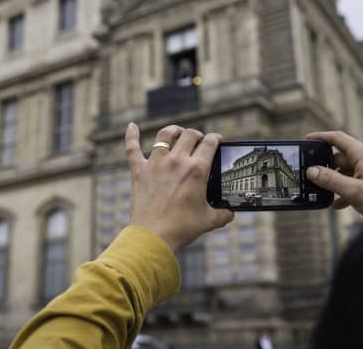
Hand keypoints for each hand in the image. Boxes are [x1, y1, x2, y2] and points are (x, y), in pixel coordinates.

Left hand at [125, 123, 233, 250]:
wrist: (153, 236)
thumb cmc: (182, 228)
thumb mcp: (209, 221)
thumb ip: (223, 214)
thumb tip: (231, 212)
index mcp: (197, 170)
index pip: (210, 143)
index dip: (216, 138)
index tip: (217, 139)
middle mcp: (177, 161)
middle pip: (189, 134)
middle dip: (197, 134)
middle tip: (199, 140)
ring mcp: (156, 164)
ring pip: (165, 135)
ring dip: (173, 130)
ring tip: (177, 132)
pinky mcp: (139, 171)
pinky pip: (132, 148)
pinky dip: (131, 135)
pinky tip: (132, 126)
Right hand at [305, 131, 362, 216]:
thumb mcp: (352, 191)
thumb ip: (330, 180)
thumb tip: (312, 171)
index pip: (338, 138)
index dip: (321, 137)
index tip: (307, 140)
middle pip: (341, 157)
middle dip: (328, 170)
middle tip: (315, 181)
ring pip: (349, 169)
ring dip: (338, 182)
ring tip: (329, 196)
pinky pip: (358, 177)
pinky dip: (348, 187)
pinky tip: (340, 203)